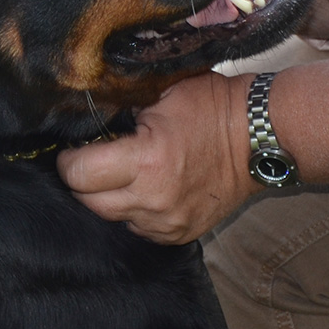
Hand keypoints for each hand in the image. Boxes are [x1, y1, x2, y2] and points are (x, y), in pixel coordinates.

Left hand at [57, 72, 261, 243]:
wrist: (260, 138)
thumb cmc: (211, 106)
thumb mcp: (160, 93)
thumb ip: (119, 109)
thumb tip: (82, 118)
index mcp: (147, 161)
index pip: (79, 175)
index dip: (68, 160)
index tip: (71, 151)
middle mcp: (154, 199)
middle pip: (89, 203)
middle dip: (83, 181)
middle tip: (92, 160)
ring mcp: (168, 222)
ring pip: (112, 218)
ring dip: (109, 197)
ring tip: (121, 172)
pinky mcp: (179, 234)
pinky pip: (138, 227)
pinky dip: (134, 209)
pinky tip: (144, 187)